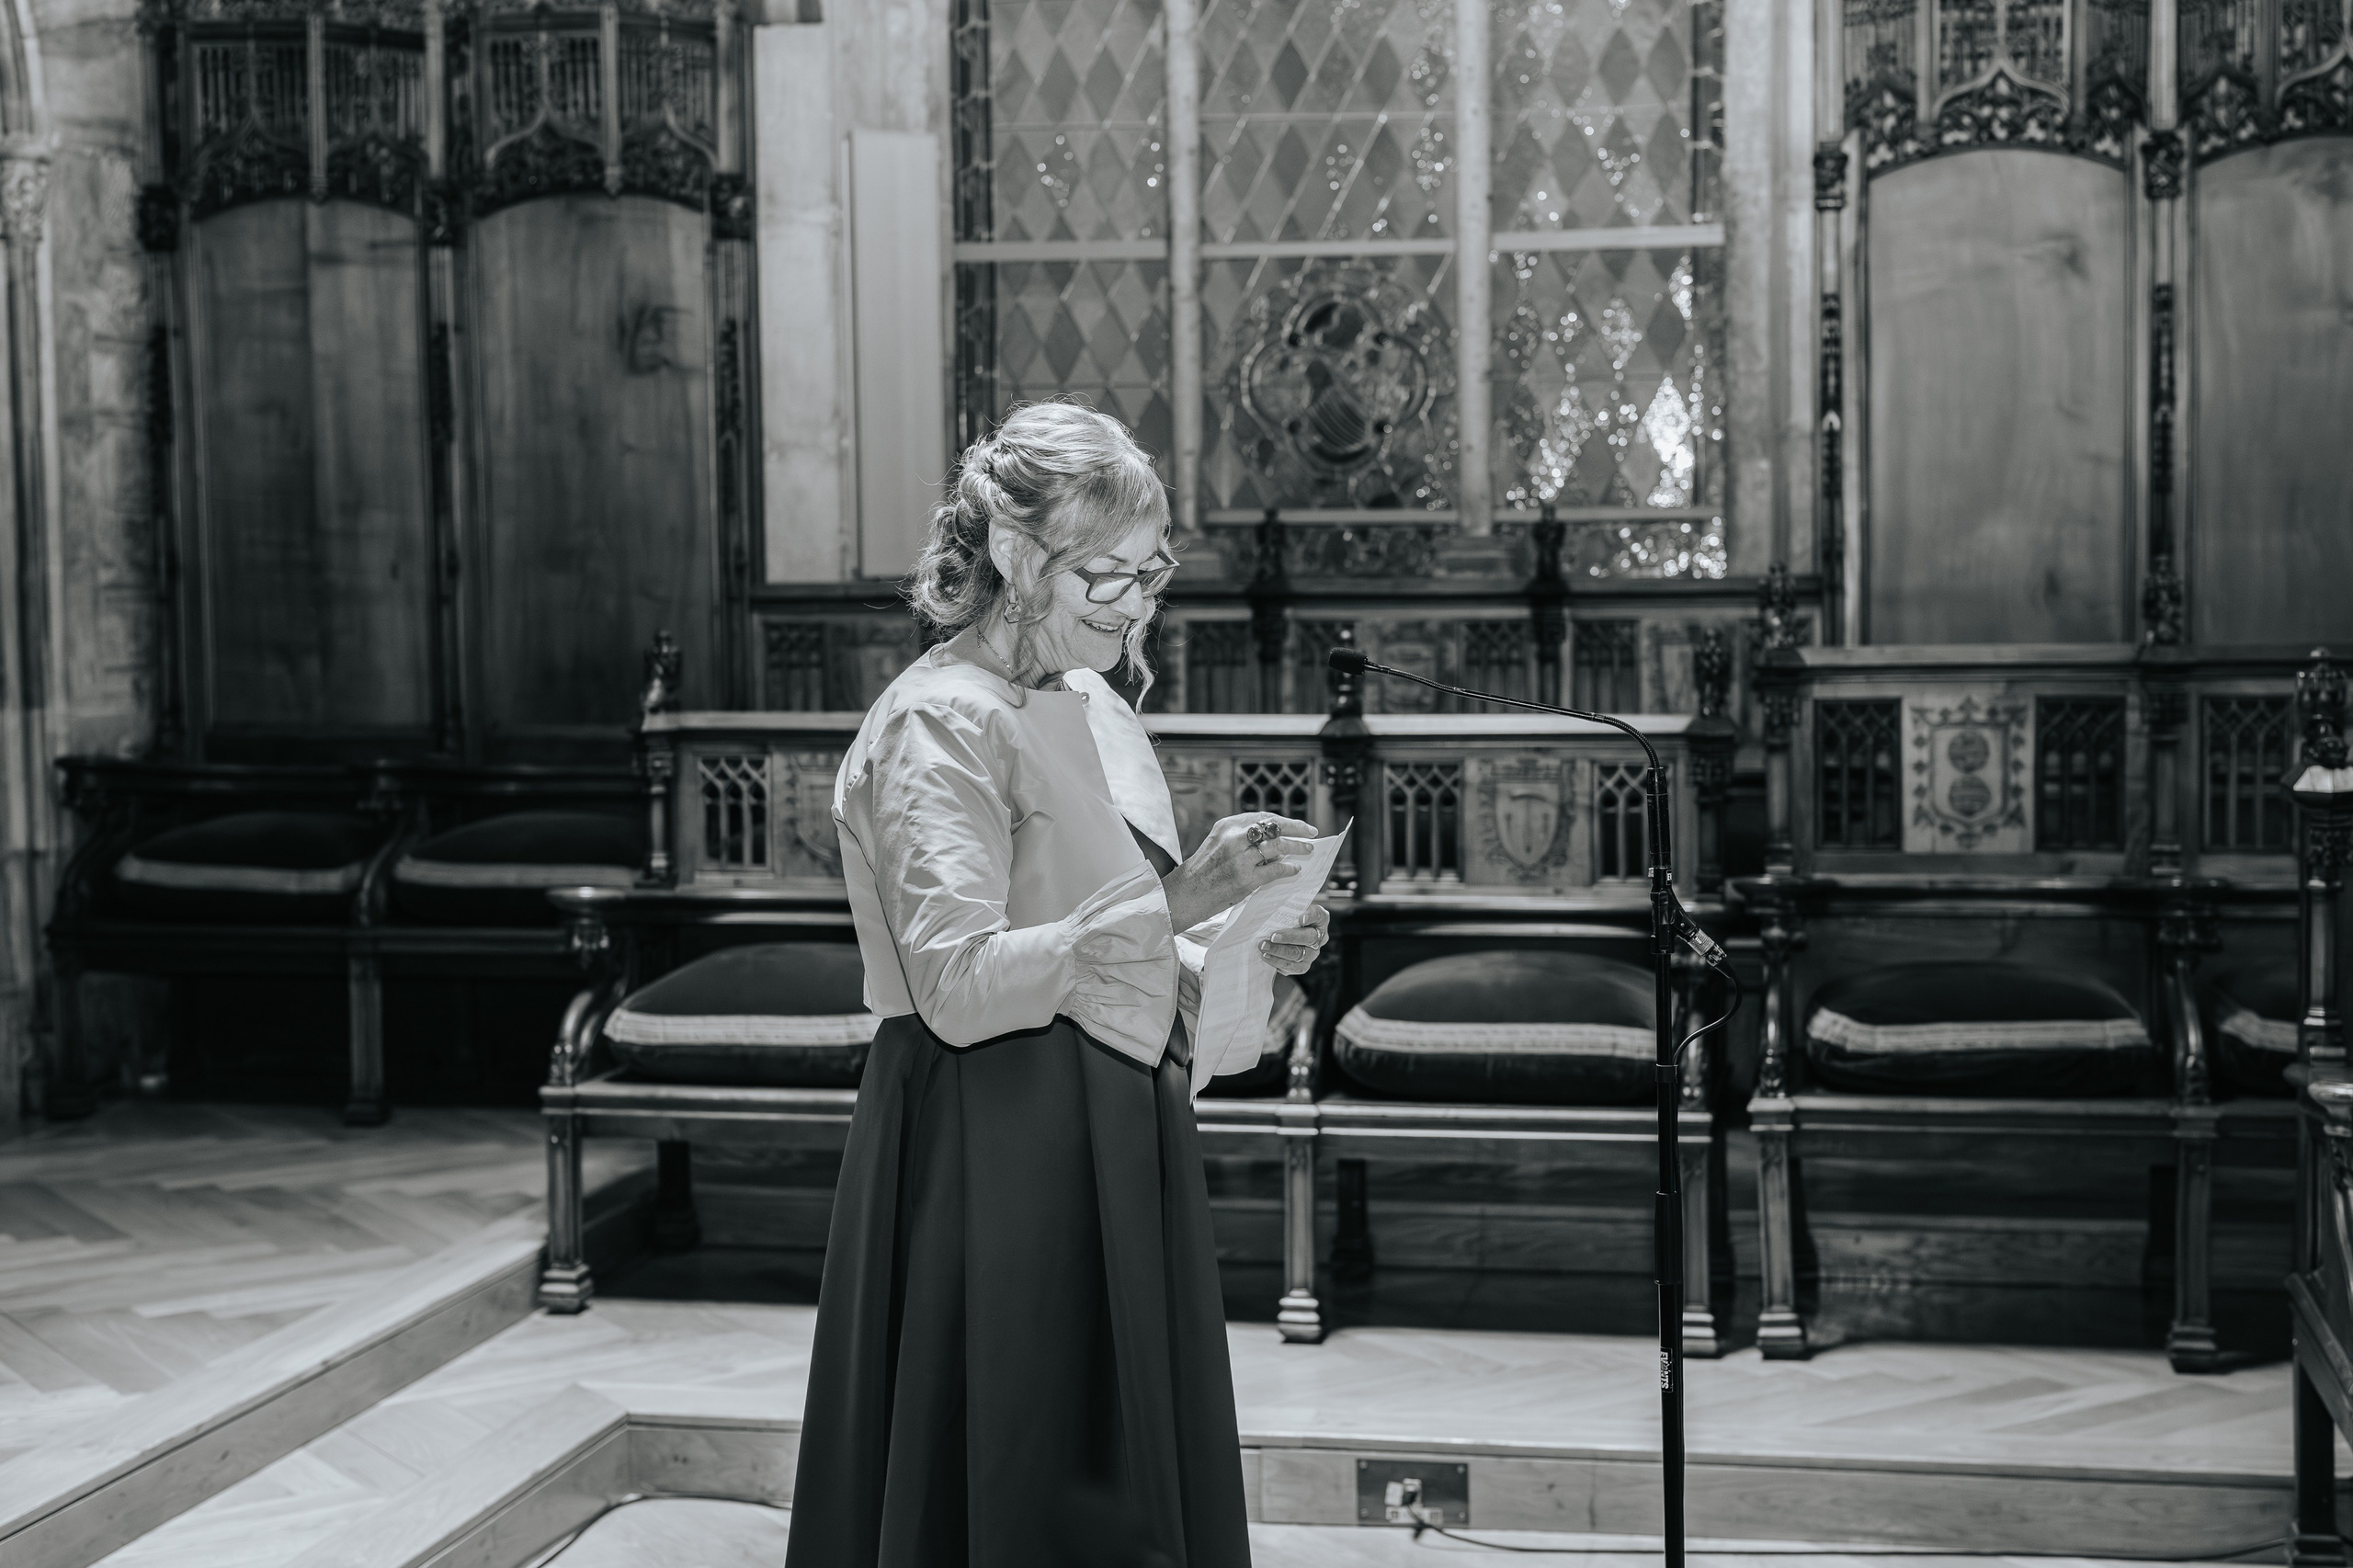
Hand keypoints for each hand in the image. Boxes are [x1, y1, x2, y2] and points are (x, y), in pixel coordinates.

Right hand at [1162, 813, 1314, 932]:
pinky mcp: (1244, 879)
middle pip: (1274, 828)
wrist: (1185, 894)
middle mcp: (1234, 839)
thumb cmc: (1202, 870)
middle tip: (1312, 834)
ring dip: (1297, 848)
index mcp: (1227, 826)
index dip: (1285, 821)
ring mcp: (1239, 859)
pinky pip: (1275, 871)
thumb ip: (1241, 837)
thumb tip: (1273, 838)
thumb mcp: (1217, 843)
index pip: (1264, 818)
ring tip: (1308, 851)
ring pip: (1278, 847)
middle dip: (1297, 830)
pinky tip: (1294, 870)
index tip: (1300, 825)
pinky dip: (1288, 869)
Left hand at [1259, 903, 1329, 975]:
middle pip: (1307, 938)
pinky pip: (1291, 968)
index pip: (1318, 916)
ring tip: (1264, 948)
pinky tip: (1266, 957)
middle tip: (1272, 936)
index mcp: (1320, 920)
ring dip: (1279, 953)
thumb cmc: (1289, 915)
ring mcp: (1311, 954)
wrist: (1282, 928)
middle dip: (1288, 938)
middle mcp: (1319, 939)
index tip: (1301, 919)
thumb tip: (1299, 918)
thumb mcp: (1293, 906)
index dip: (1310, 917)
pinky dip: (1277, 963)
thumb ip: (1293, 907)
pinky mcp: (1301, 966)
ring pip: (1298, 956)